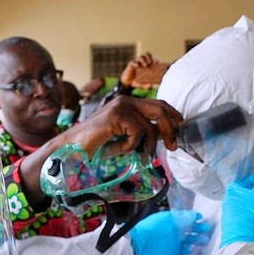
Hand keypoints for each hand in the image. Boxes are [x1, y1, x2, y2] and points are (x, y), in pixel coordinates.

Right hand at [58, 95, 182, 156]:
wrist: (72, 147)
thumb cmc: (96, 144)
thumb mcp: (125, 137)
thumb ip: (143, 132)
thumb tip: (165, 135)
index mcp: (128, 102)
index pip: (158, 103)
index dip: (172, 113)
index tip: (180, 125)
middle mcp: (125, 100)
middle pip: (160, 109)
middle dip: (170, 129)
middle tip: (173, 147)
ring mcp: (120, 106)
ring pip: (149, 126)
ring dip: (145, 145)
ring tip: (135, 154)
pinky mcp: (116, 115)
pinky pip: (137, 133)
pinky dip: (130, 146)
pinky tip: (116, 148)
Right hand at [120, 53, 156, 86]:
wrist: (127, 83)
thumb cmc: (136, 81)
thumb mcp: (142, 84)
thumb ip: (146, 85)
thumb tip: (150, 85)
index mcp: (146, 66)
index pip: (151, 60)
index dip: (154, 60)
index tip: (157, 62)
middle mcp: (141, 63)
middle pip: (146, 55)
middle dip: (148, 57)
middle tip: (150, 63)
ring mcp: (136, 63)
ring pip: (140, 57)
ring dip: (143, 60)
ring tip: (145, 65)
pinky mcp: (130, 65)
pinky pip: (132, 62)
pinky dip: (135, 63)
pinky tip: (137, 66)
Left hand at [129, 210, 210, 254]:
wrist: (141, 242)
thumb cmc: (152, 227)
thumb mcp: (168, 218)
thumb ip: (182, 217)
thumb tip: (194, 215)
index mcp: (174, 220)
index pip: (187, 218)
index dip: (195, 218)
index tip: (201, 218)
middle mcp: (175, 230)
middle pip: (191, 229)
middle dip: (199, 229)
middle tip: (206, 228)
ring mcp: (175, 240)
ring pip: (190, 240)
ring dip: (197, 240)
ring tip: (204, 240)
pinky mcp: (173, 250)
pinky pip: (185, 250)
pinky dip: (191, 249)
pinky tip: (195, 247)